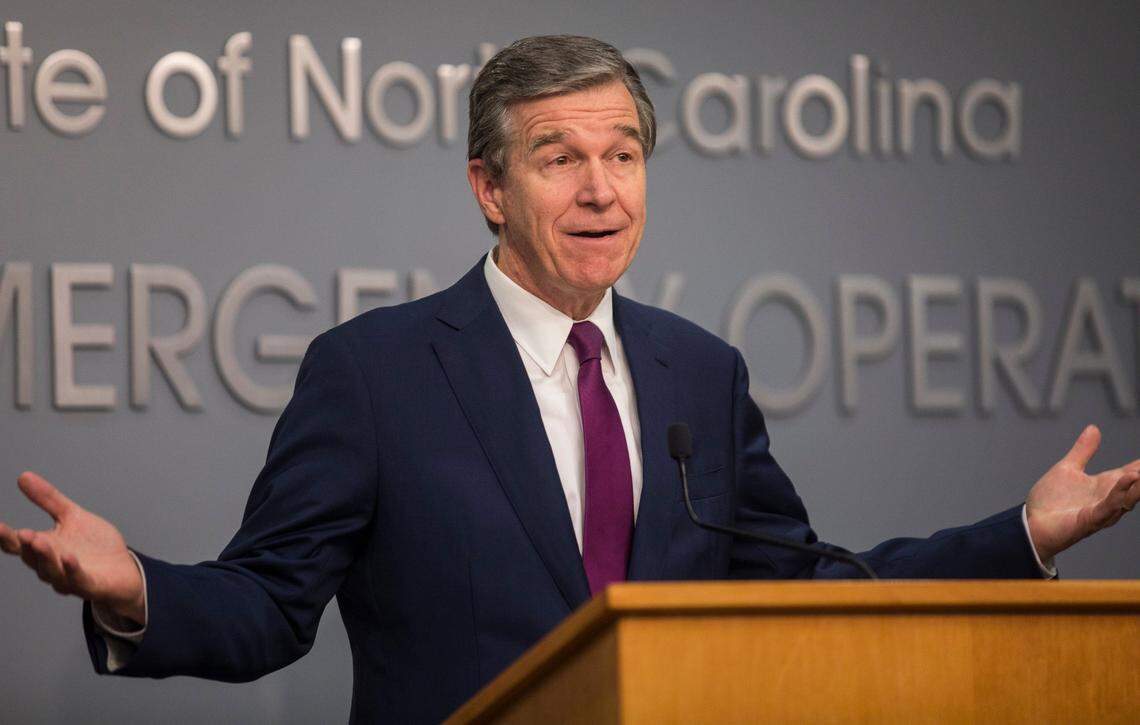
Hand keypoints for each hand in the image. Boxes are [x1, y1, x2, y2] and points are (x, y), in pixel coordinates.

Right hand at [0, 472, 144, 624]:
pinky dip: (72, 570)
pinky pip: (78, 580)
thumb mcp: (71, 516)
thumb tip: (23, 476)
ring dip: (45, 557)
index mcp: (44, 548)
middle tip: (22, 533)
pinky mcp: (90, 585)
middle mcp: (51, 566)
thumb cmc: (94, 546)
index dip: (5, 536)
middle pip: (32, 558)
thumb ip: (48, 500)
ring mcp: (69, 578)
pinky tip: (69, 558)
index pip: (18, 544)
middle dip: (26, 546)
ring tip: (40, 541)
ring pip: (51, 571)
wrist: (124, 569)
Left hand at [1026, 425, 1139, 561]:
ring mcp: (1102, 510)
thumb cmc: (1051, 501)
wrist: (1032, 523)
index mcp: (1106, 485)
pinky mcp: (1090, 520)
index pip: (1133, 472)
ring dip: (1139, 484)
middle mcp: (1109, 498)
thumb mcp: (1068, 469)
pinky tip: (1129, 479)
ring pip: (1128, 498)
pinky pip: (1109, 506)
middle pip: (1136, 486)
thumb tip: (1094, 428)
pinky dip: (1120, 493)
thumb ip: (1083, 451)